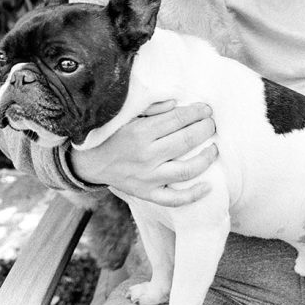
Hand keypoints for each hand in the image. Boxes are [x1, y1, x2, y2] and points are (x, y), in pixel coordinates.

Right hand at [69, 101, 218, 206]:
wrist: (91, 163)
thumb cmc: (112, 135)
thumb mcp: (127, 115)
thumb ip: (152, 109)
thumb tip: (176, 105)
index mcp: (141, 132)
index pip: (178, 119)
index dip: (197, 112)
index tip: (207, 109)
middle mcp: (146, 155)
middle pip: (186, 141)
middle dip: (205, 130)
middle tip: (212, 124)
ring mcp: (148, 177)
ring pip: (186, 170)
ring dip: (206, 159)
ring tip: (214, 149)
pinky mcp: (147, 194)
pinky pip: (174, 199)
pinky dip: (193, 195)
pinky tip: (208, 186)